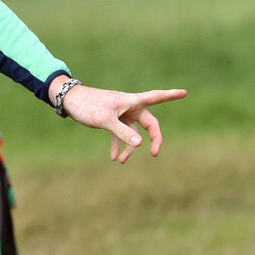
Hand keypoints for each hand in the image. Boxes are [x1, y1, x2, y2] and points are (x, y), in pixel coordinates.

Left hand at [49, 75, 186, 162]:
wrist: (69, 100)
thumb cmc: (88, 105)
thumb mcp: (105, 120)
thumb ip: (122, 132)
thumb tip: (140, 144)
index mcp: (132, 101)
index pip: (156, 97)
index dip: (171, 95)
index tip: (185, 92)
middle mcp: (130, 107)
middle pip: (149, 124)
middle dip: (154, 139)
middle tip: (155, 153)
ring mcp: (122, 114)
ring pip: (133, 133)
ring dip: (129, 147)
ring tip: (121, 161)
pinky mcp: (112, 120)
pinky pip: (120, 134)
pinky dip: (118, 145)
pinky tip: (113, 157)